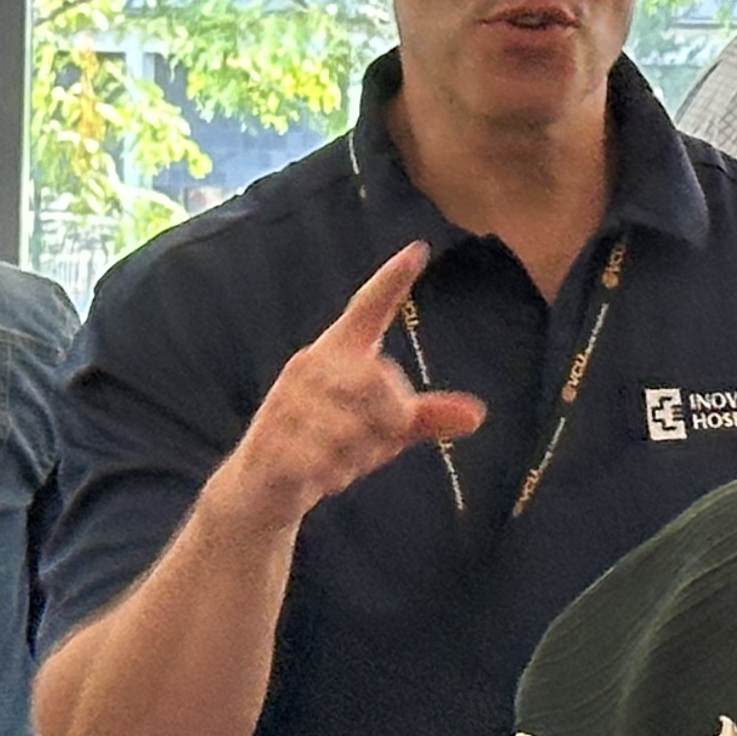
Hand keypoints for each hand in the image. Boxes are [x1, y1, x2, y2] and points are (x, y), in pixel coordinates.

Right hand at [207, 242, 487, 528]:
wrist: (259, 487)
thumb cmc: (327, 447)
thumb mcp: (383, 432)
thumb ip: (425, 418)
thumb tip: (478, 413)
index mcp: (337, 354)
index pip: (367, 310)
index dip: (392, 281)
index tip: (419, 248)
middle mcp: (310, 365)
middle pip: (377, 381)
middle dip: (386, 423)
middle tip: (368, 445)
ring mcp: (287, 400)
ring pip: (354, 429)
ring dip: (358, 456)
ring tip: (338, 460)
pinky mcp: (272, 439)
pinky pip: (327, 459)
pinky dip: (336, 476)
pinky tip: (323, 477)